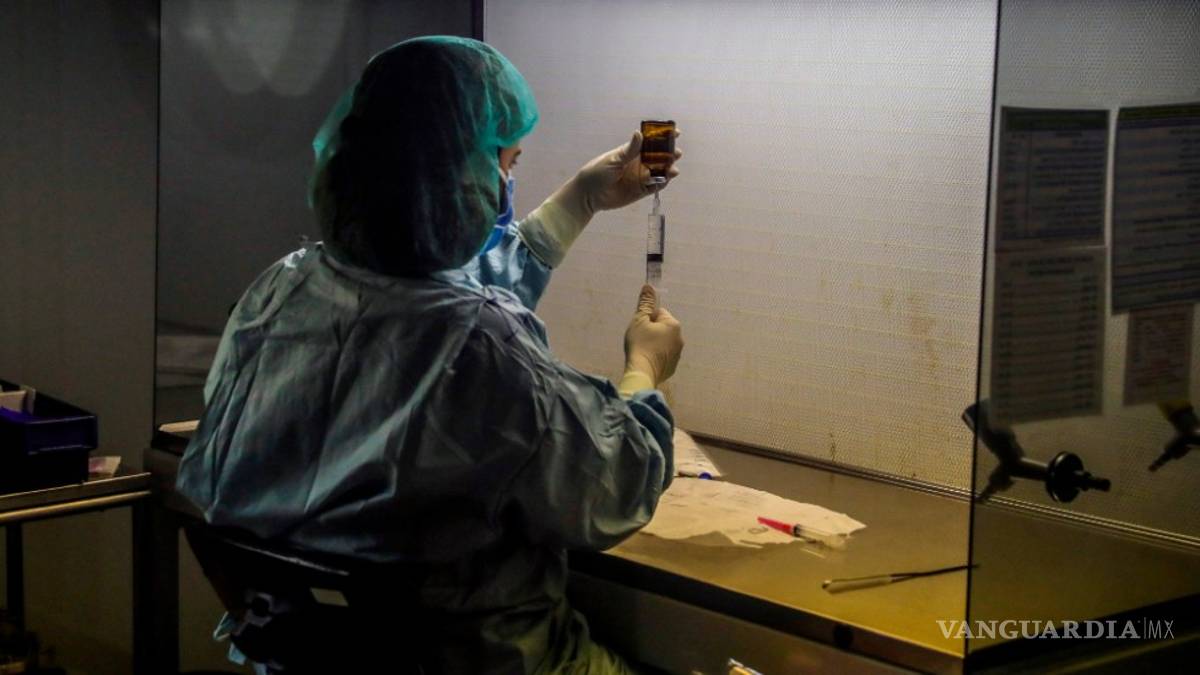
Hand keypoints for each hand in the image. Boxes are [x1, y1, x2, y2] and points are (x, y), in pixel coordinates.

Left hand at [542, 129, 683, 228]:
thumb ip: (629, 150)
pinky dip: (663, 183)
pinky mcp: (641, 191)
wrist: (589, 195)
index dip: (663, 137)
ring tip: (673, 169)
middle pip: (659, 157)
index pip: (650, 142)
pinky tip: (667, 179)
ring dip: (668, 169)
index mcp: (632, 152)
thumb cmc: (598, 172)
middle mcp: (639, 163)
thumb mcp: (614, 159)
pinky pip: (655, 186)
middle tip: (676, 153)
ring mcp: (641, 177)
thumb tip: (639, 133)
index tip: (675, 133)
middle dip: (669, 154)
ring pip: (660, 172)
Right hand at [623, 285, 683, 385]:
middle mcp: (680, 338)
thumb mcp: (639, 320)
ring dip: (654, 344)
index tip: (640, 327)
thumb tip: (649, 286)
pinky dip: (656, 356)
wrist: (642, 373)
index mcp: (674, 324)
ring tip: (642, 351)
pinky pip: (664, 356)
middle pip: (663, 328)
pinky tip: (647, 360)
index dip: (647, 318)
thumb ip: (645, 303)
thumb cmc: (640, 344)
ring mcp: (678, 354)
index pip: (659, 313)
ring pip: (664, 342)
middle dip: (652, 331)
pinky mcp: (673, 367)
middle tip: (640, 340)